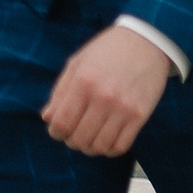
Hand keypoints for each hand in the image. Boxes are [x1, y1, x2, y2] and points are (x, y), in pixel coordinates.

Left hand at [42, 25, 172, 159]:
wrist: (146, 42)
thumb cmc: (106, 51)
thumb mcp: (77, 63)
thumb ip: (60, 91)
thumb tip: (47, 118)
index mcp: (83, 81)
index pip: (62, 123)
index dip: (55, 132)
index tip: (57, 131)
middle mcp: (103, 97)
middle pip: (79, 138)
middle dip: (71, 141)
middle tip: (73, 135)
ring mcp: (123, 108)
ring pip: (99, 146)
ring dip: (90, 148)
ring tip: (88, 139)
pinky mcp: (140, 115)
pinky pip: (121, 146)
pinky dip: (109, 150)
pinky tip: (105, 141)